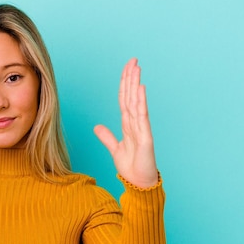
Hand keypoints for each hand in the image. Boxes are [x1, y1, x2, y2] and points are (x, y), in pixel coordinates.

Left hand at [93, 58, 158, 187]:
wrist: (139, 183)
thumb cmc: (131, 167)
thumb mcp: (115, 149)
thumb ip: (107, 137)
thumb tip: (97, 126)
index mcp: (128, 125)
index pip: (125, 99)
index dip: (124, 84)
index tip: (126, 68)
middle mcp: (136, 124)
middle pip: (131, 96)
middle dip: (131, 78)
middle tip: (133, 60)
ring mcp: (142, 129)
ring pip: (137, 102)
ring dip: (136, 85)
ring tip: (137, 68)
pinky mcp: (145, 138)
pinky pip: (142, 117)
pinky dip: (141, 102)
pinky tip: (140, 89)